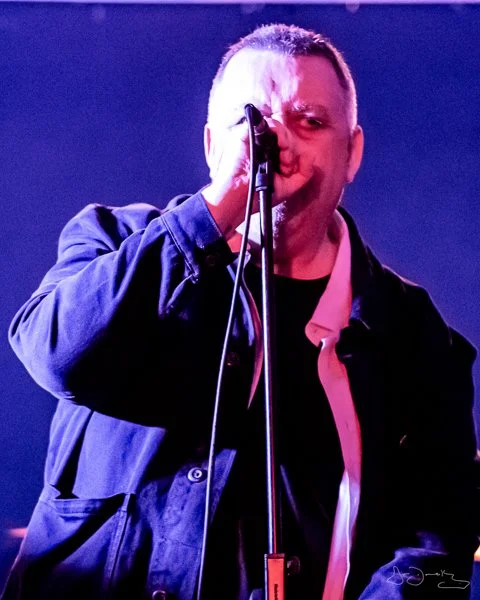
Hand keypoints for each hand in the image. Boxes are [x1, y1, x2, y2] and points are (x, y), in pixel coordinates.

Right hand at [203, 120, 314, 238]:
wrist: (239, 201)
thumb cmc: (259, 195)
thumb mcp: (288, 187)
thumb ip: (304, 173)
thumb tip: (310, 155)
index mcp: (273, 155)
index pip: (290, 144)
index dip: (293, 156)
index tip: (288, 171)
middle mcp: (264, 145)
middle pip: (286, 135)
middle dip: (290, 151)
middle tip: (285, 167)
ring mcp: (254, 139)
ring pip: (278, 127)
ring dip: (285, 142)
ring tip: (282, 159)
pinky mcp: (246, 134)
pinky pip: (266, 123)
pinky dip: (277, 131)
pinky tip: (278, 146)